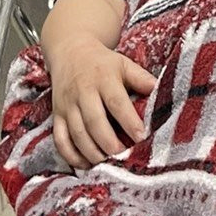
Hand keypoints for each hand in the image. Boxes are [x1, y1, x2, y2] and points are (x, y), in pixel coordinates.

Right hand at [47, 30, 155, 169]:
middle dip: (109, 142)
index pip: (116, 102)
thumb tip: (158, 90)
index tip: (140, 137)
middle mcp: (83, 92)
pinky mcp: (56, 115)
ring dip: (92, 152)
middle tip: (123, 155)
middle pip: (94, 121)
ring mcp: (67, 105)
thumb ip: (140, 78)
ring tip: (107, 162)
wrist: (69, 51)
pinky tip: (85, 164)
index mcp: (103, 78)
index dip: (128, 121)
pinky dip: (70, 155)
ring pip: (77, 133)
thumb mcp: (123, 64)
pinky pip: (60, 139)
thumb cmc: (102, 63)